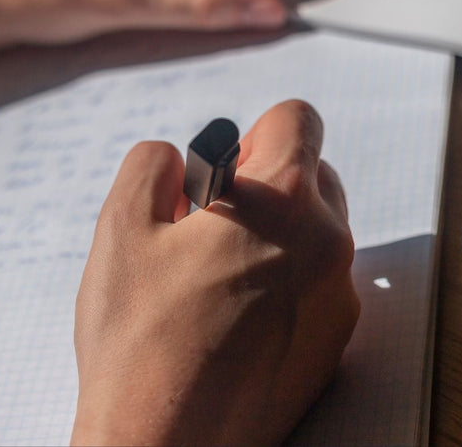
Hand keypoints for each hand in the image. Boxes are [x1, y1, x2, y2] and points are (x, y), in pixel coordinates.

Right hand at [70, 100, 359, 445]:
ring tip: (220, 269)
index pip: (297, 119)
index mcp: (284, 200)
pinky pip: (320, 278)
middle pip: (312, 172)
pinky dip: (288, 275)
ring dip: (278, 228)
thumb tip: (178, 157)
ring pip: (318, 226)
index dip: (257, 132)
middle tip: (214, 220)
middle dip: (266, 180)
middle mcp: (328, 241)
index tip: (228, 166)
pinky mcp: (337, 338)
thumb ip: (151, 164)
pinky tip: (238, 311)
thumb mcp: (122, 227)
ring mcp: (339, 293)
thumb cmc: (141, 341)